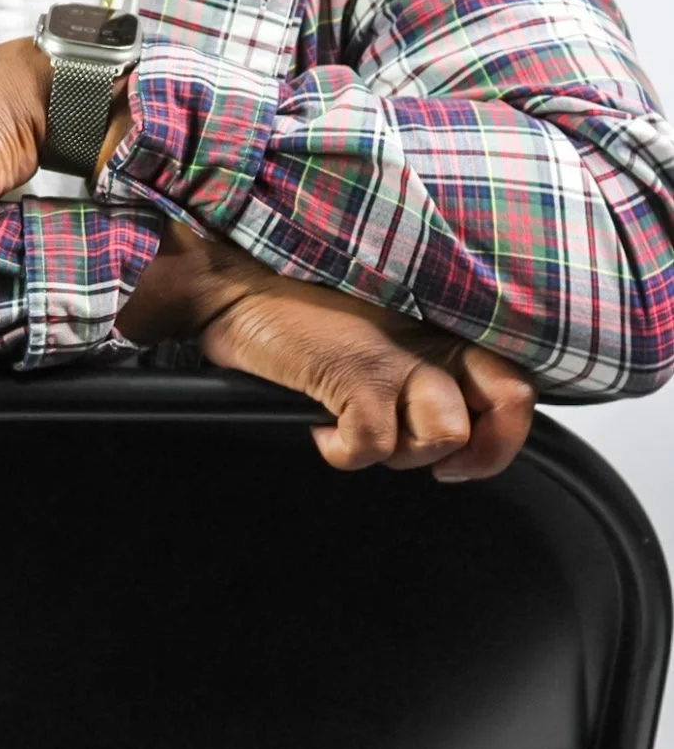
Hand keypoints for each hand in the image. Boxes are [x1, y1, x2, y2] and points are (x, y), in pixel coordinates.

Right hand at [121, 223, 534, 480]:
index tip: (467, 455)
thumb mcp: (376, 324)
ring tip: (358, 431)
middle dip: (479, 454)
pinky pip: (373, 447)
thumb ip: (418, 355)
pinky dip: (341, 452)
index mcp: (441, 319)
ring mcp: (395, 353)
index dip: (503, 432)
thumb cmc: (294, 302)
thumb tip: (448, 424)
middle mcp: (431, 332)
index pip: (515, 379)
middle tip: (441, 466)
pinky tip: (318, 427)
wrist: (233, 282)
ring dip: (399, 452)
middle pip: (509, 404)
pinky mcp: (354, 373)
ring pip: (445, 435)